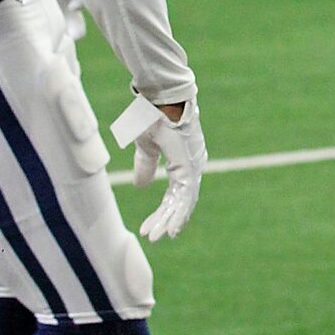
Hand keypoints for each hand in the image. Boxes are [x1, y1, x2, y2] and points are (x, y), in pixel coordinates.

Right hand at [131, 98, 207, 240]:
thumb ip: (145, 165)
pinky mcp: (190, 167)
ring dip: (169, 220)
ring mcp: (194, 166)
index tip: (149, 227)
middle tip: (152, 236)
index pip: (176, 192)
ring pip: (183, 202)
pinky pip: (186, 196)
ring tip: (157, 237)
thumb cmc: (153, 115)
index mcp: (184, 160)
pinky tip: (169, 229)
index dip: (163, 210)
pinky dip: (177, 213)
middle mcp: (193, 165)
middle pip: (180, 200)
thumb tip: (141, 185)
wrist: (159, 98)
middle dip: (165, 219)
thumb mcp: (145, 145)